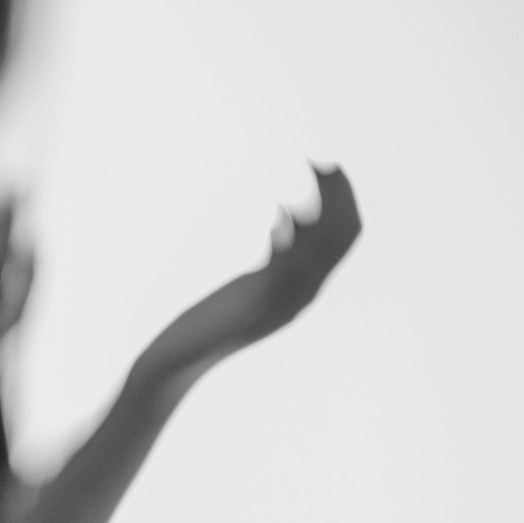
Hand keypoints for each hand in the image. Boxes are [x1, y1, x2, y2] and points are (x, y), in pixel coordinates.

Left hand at [128, 164, 361, 399]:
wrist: (178, 360)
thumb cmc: (206, 323)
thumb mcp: (251, 287)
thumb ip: (273, 262)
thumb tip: (283, 225)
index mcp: (304, 289)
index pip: (345, 238)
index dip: (345, 200)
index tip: (330, 170)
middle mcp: (302, 295)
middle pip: (342, 235)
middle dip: (338, 193)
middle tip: (322, 162)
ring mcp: (283, 300)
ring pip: (323, 246)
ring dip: (321, 203)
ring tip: (309, 171)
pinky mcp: (257, 302)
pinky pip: (287, 265)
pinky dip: (288, 235)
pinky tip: (278, 217)